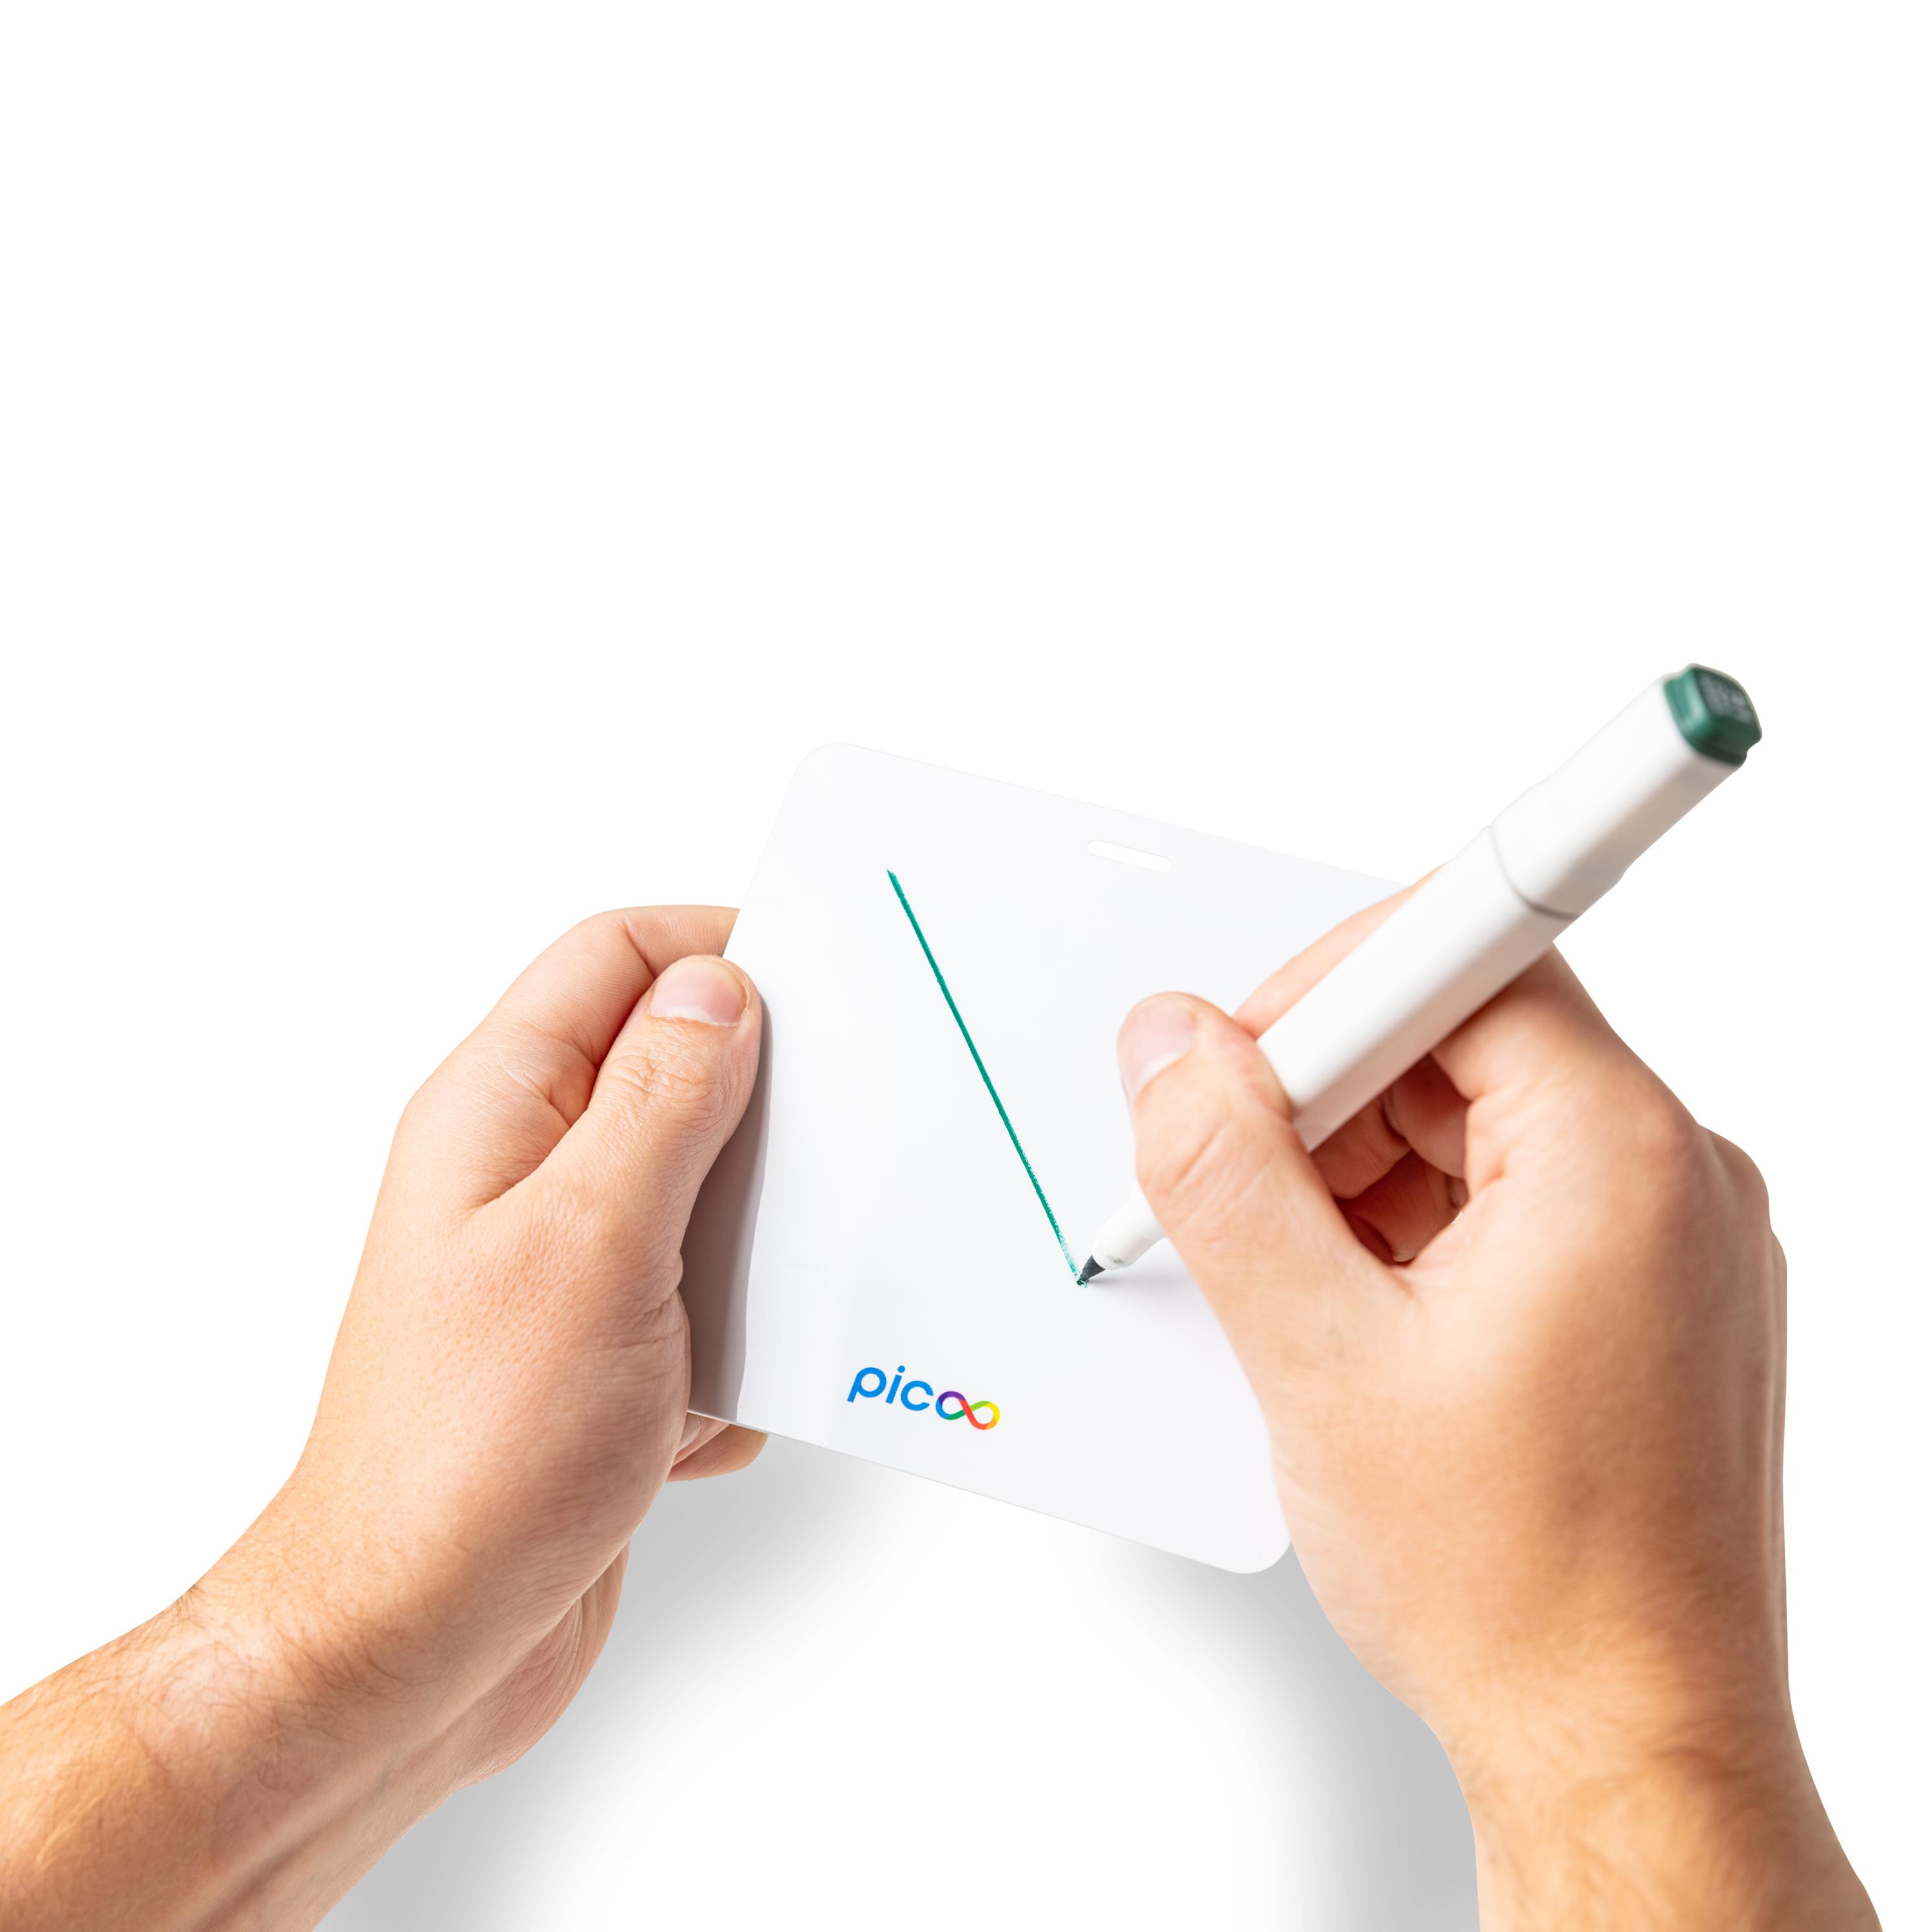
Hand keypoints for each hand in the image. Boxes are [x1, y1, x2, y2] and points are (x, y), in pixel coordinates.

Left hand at [0, 909, 762, 1928]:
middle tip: (835, 1152)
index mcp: (500, 1112)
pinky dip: (735, 1353)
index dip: (722, 946)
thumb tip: (721, 988)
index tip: (827, 981)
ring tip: (758, 1316)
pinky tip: (703, 1415)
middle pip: (672, 1067)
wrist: (410, 1647)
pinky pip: (707, 1306)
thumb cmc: (470, 1454)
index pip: (617, 956)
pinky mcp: (602, 1355)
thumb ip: (664, 1101)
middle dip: (765, 1113)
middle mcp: (526, 1174)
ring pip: (703, 1194)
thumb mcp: (591, 1243)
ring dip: (757, 1252)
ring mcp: (563, 1267)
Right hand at [1119, 890, 1876, 1929]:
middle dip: (1328, 1101)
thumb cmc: (1521, 1588)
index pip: (1470, 956)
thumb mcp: (1318, 1362)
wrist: (1624, 1744)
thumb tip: (1172, 1052)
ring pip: (1476, 1121)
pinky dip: (1411, 1228)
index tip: (1236, 1053)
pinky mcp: (1644, 1293)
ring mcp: (1669, 1239)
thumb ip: (1225, 1177)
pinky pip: (1508, 1196)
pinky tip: (1359, 1315)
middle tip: (1242, 1199)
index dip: (1328, 989)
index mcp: (1621, 1159)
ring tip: (1305, 1295)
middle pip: (1464, 1038)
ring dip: (1360, 1175)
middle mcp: (1672, 1178)